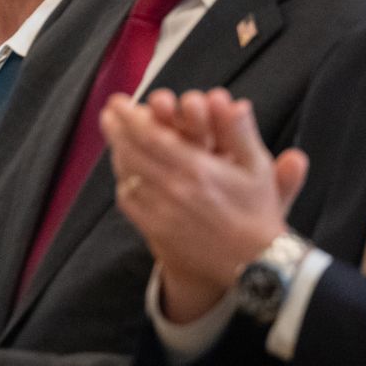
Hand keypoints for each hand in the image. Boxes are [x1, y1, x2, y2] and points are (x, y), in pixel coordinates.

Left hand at [103, 89, 308, 322]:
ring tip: (113, 138)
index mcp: (197, 169)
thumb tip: (231, 101)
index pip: (152, 136)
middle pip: (133, 153)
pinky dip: (123, 185)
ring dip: (117, 153)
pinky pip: (131, 204)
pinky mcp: (159, 232)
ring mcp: (163, 212)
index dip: (130, 118)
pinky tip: (124, 175)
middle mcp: (175, 189)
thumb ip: (240, 133)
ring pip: (129, 176)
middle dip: (117, 130)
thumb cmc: (258, 212)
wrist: (255, 264)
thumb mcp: (257, 168)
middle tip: (107, 113)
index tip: (118, 103)